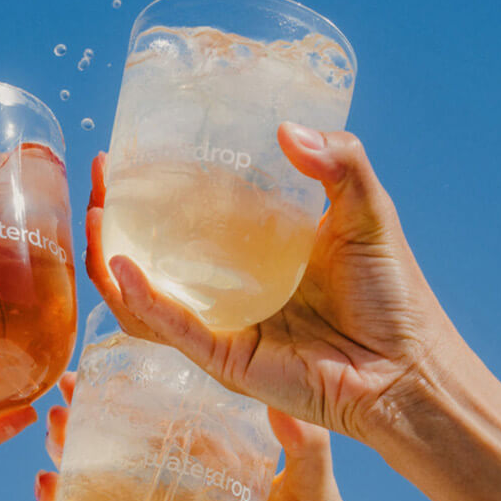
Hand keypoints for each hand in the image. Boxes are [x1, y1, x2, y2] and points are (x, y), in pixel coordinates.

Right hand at [36, 377, 403, 500]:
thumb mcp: (317, 493)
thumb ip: (303, 447)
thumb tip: (280, 395)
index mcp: (204, 498)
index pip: (145, 450)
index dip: (109, 416)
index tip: (80, 383)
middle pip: (106, 494)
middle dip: (72, 459)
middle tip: (54, 423)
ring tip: (45, 490)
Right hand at [86, 124, 453, 444]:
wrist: (407, 370)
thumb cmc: (395, 297)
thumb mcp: (369, 212)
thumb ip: (339, 164)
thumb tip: (286, 130)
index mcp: (257, 252)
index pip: (190, 215)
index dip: (154, 186)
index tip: (127, 155)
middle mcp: (230, 288)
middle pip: (152, 254)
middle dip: (116, 219)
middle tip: (99, 179)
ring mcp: (221, 325)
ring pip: (144, 297)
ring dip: (109, 261)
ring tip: (93, 220)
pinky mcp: (223, 360)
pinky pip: (169, 329)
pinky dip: (141, 300)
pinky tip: (120, 267)